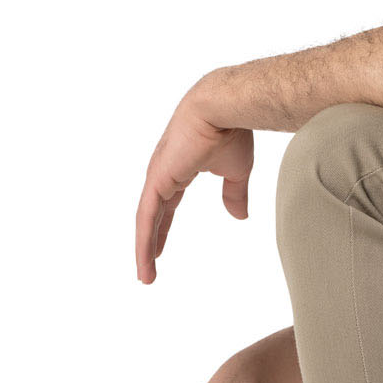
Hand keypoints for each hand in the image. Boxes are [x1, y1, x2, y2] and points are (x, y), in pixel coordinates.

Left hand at [135, 83, 252, 283]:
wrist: (225, 107)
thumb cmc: (232, 130)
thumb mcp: (236, 170)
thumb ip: (234, 193)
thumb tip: (239, 217)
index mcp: (179, 169)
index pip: (167, 205)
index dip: (164, 227)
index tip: (160, 248)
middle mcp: (163, 173)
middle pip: (151, 215)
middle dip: (150, 242)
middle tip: (148, 268)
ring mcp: (157, 176)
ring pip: (145, 220)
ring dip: (144, 249)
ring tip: (145, 276)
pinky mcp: (157, 180)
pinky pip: (146, 217)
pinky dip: (144, 240)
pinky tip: (145, 259)